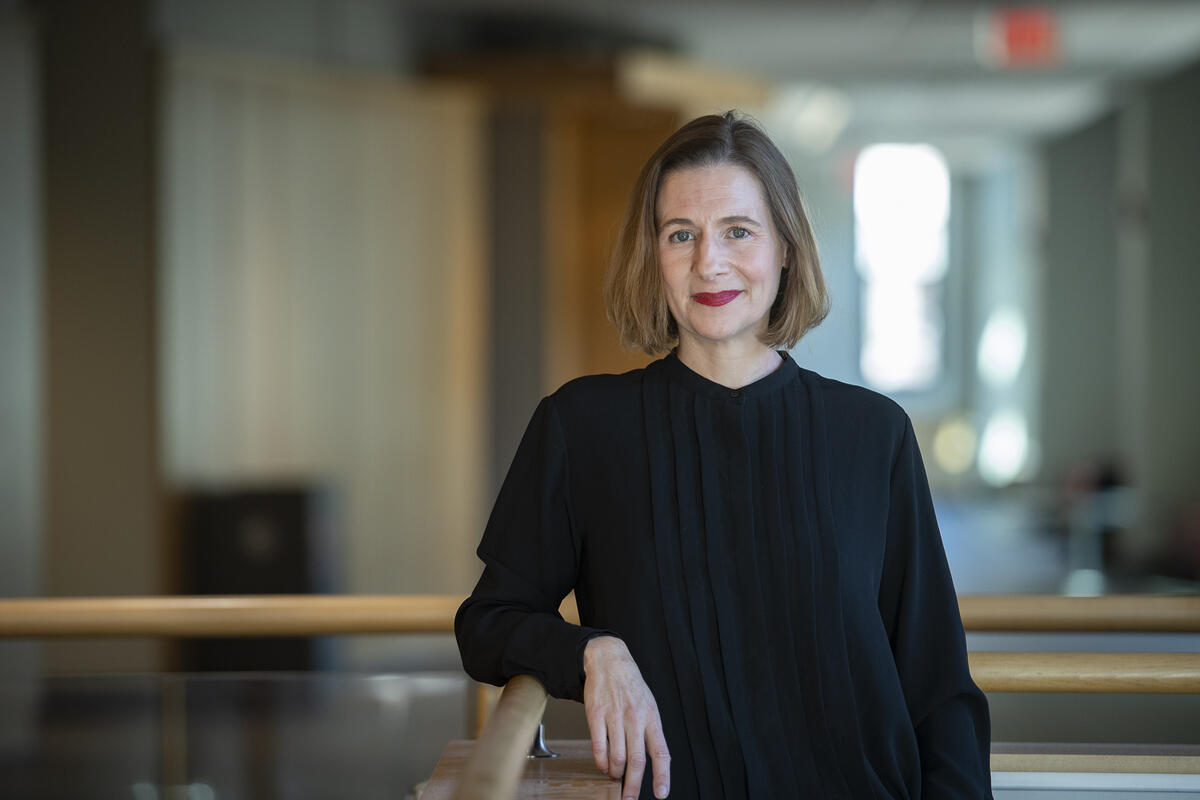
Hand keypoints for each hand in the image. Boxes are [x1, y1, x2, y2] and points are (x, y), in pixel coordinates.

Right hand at [583, 636, 670, 799]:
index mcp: (652, 718)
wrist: (609, 661)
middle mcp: (635, 719)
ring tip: (614, 775)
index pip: (661, 752)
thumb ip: (650, 732)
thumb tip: (653, 760)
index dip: (662, 775)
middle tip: (629, 799)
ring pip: (617, 757)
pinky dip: (600, 762)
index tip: (661, 793)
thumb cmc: (631, 686)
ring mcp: (615, 717)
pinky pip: (598, 747)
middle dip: (633, 786)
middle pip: (636, 761)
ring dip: (615, 773)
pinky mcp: (596, 715)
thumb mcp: (649, 706)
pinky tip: (602, 765)